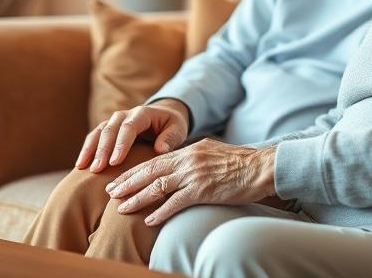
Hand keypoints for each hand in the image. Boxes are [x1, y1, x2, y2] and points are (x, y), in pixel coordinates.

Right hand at [75, 99, 190, 172]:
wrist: (164, 117)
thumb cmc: (172, 126)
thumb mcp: (178, 129)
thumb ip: (171, 138)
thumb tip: (160, 150)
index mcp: (143, 113)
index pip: (129, 127)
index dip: (121, 144)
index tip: (115, 162)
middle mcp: (125, 114)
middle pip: (110, 129)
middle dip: (102, 149)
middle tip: (97, 169)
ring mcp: (114, 121)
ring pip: (98, 132)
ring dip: (90, 149)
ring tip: (83, 168)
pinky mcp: (108, 129)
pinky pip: (94, 137)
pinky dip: (86, 149)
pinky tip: (80, 165)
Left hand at [105, 138, 276, 224]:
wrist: (261, 167)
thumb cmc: (241, 163)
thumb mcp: (213, 152)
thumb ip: (194, 158)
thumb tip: (181, 164)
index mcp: (190, 150)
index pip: (155, 160)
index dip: (135, 170)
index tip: (120, 179)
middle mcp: (188, 160)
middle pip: (150, 170)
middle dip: (128, 182)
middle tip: (110, 192)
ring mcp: (194, 175)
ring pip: (158, 187)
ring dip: (137, 198)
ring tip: (122, 207)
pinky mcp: (203, 190)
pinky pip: (176, 203)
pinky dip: (160, 212)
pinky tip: (149, 220)